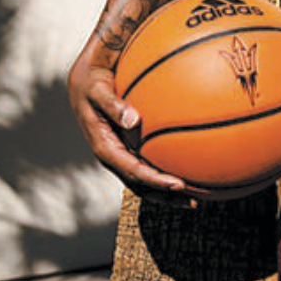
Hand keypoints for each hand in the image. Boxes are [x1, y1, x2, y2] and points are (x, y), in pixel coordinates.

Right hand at [67, 51, 197, 207]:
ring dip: (169, 192)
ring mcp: (121, 153)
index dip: (154, 181)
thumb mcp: (96, 89)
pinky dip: (167, 169)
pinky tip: (191, 167)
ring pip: (145, 180)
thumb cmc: (91, 81)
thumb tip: (132, 120)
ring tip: (197, 197)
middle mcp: (113, 156)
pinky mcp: (128, 146)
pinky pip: (149, 162)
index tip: (178, 185)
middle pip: (141, 185)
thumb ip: (112, 104)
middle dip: (166, 196)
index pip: (132, 170)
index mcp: (104, 146)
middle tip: (193, 202)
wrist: (83, 78)